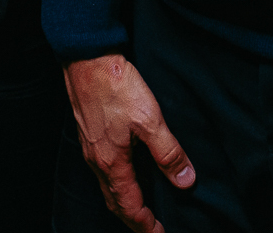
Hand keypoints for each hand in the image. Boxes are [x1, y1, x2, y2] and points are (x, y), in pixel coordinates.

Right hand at [63, 54, 194, 232]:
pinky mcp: (89, 132)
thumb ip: (168, 153)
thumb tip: (185, 181)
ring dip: (123, 200)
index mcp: (112, 162)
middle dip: (132, 218)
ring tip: (141, 205)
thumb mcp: (150, 120)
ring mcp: (90, 146)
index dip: (145, 224)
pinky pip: (102, 169)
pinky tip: (126, 171)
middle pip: (114, 201)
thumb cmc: (116, 86)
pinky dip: (116, 181)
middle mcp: (97, 160)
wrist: (87, 57)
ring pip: (106, 185)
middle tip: (150, 227)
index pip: (129, 206)